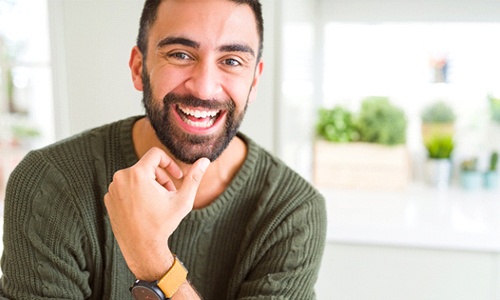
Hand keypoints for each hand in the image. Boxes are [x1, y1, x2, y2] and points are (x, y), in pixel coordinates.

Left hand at [104, 147, 209, 279]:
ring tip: (157, 202)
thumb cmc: (163, 224)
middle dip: (161, 178)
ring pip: (136, 176)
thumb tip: (205, 160)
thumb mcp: (183, 200)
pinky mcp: (108, 198)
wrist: (141, 249)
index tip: (177, 176)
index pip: (155, 154)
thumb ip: (193, 178)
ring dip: (149, 185)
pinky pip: (125, 186)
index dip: (170, 163)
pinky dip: (136, 193)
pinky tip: (143, 208)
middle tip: (169, 194)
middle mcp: (120, 177)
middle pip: (147, 166)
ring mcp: (112, 188)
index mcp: (137, 174)